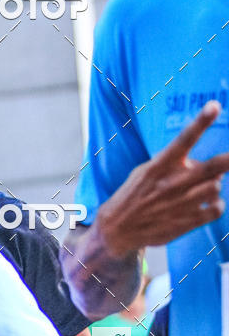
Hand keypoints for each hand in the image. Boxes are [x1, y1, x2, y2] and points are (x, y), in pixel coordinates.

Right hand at [97, 101, 228, 256]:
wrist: (118, 229)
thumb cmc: (136, 195)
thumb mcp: (146, 172)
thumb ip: (176, 165)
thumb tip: (211, 170)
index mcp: (159, 166)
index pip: (183, 140)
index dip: (201, 122)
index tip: (215, 105)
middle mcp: (171, 184)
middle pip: (211, 168)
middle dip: (228, 160)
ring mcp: (180, 204)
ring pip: (216, 187)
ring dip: (214, 185)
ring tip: (204, 188)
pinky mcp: (185, 222)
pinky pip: (216, 209)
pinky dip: (216, 205)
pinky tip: (208, 204)